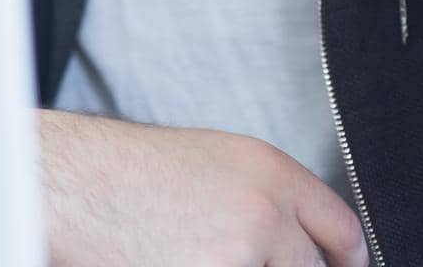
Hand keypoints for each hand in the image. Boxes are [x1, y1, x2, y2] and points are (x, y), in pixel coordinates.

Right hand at [38, 109, 369, 266]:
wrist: (75, 182)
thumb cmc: (129, 174)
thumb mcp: (212, 165)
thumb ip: (264, 201)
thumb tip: (297, 249)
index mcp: (270, 171)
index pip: (343, 230)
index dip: (347, 262)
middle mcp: (266, 212)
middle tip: (247, 259)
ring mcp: (241, 257)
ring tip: (197, 252)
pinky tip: (182, 259)